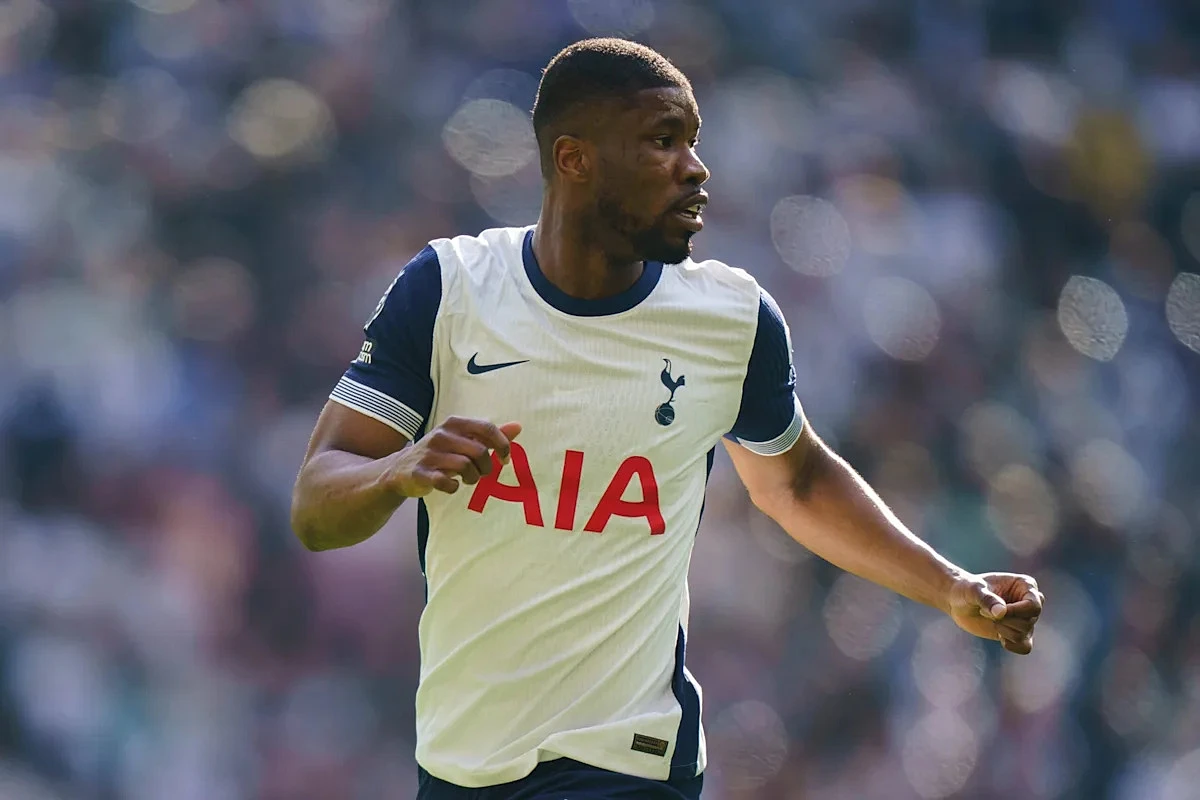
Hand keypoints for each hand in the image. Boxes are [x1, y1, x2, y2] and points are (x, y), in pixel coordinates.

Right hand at [388, 416, 521, 496]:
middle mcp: (441, 435)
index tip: (505, 459)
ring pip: (465, 466)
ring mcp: (429, 454)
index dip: (502, 445)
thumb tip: (518, 427)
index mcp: (454, 424)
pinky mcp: (420, 472)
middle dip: (486, 466)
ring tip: (468, 479)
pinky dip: (453, 487)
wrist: (400, 469)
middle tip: (481, 473)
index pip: (487, 428)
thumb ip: (489, 435)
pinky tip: (452, 485)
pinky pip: (446, 482)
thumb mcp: (463, 440)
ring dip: (472, 478)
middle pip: (479, 451)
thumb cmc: (440, 453)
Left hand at [947, 572, 1043, 654]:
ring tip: (990, 618)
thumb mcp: (974, 590)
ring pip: (1024, 635)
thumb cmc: (967, 589)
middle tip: (985, 611)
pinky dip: (1011, 645)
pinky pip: (1024, 647)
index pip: (1034, 605)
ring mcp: (1025, 619)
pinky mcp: (1018, 633)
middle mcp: (1030, 602)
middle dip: (1004, 620)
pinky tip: (998, 635)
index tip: (996, 611)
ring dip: (1002, 630)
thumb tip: (1001, 613)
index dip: (1016, 612)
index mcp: (1026, 585)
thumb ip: (987, 599)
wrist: (958, 602)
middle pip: (1029, 621)